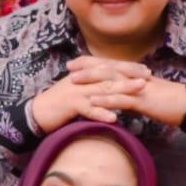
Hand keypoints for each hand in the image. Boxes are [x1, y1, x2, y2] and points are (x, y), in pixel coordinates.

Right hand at [32, 62, 149, 132]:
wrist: (37, 113)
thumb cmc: (59, 105)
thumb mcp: (78, 92)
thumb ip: (94, 88)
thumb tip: (113, 90)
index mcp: (84, 74)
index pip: (109, 67)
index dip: (128, 68)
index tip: (146, 70)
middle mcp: (82, 79)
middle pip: (110, 75)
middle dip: (130, 75)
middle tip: (148, 77)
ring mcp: (76, 90)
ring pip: (103, 89)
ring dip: (123, 90)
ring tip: (140, 90)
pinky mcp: (70, 105)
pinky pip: (88, 109)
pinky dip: (101, 113)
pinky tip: (114, 118)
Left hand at [76, 66, 185, 127]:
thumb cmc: (169, 103)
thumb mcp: (146, 97)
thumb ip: (131, 96)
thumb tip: (119, 100)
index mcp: (134, 75)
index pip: (109, 65)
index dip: (91, 63)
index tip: (75, 63)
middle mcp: (133, 77)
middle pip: (106, 68)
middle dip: (86, 67)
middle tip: (68, 67)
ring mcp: (137, 87)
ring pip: (110, 80)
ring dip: (91, 80)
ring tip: (73, 81)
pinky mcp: (142, 100)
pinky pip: (121, 99)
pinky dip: (105, 100)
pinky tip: (92, 102)